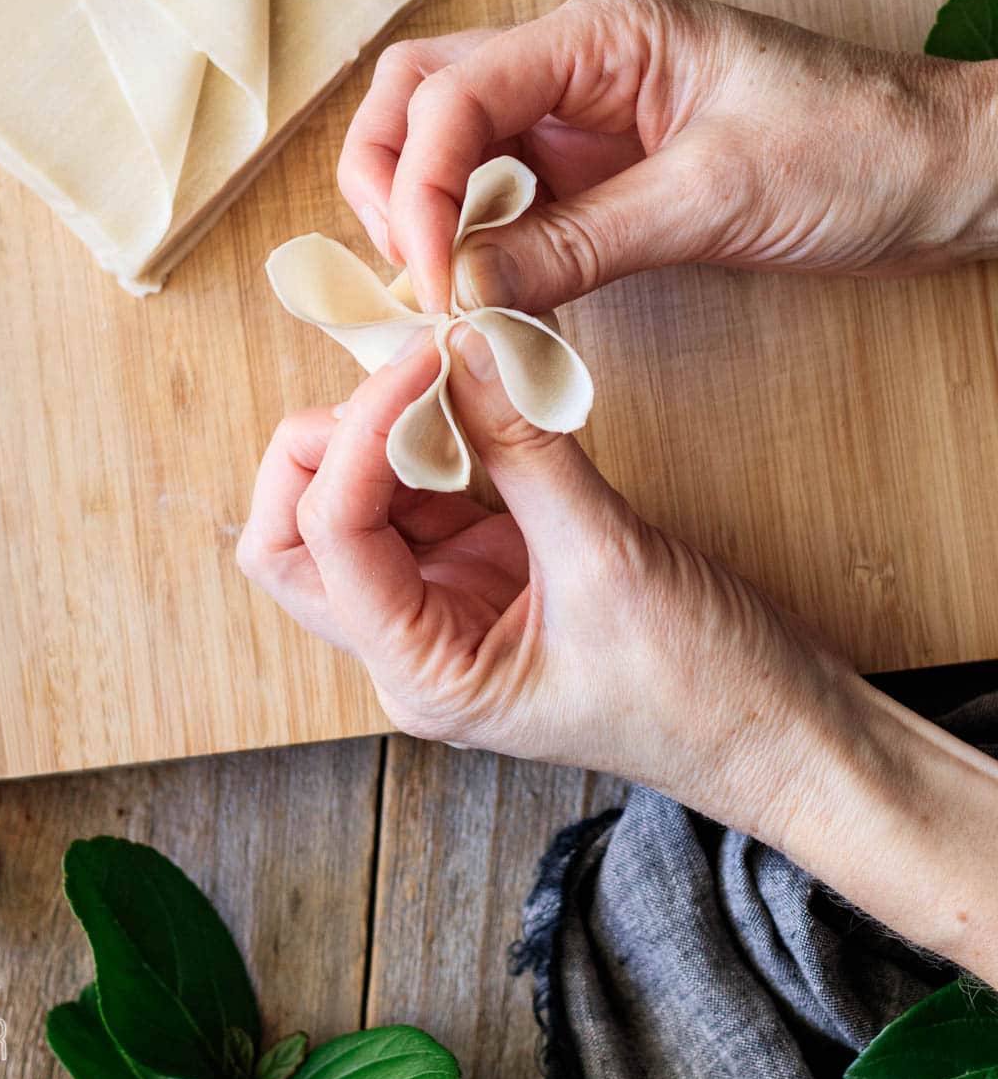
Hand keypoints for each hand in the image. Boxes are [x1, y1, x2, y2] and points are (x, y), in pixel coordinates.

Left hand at [240, 326, 850, 826]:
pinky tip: (480, 396)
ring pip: (352, 504)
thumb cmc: (705, 691)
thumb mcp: (610, 560)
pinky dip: (436, 435)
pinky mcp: (487, 570)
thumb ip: (524, 447)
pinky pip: (424, 491)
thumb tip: (464, 343)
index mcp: (424, 675)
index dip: (360, 434)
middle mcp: (413, 646)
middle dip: (327, 442)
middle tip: (410, 373)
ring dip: (382, 431)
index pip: (328, 538)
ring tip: (449, 370)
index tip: (428, 358)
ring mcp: (445, 607)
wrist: (785, 735)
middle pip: (295, 534)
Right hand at [337, 0, 997, 313]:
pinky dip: (475, 239)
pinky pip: (505, 193)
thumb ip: (575, 245)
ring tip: (438, 290)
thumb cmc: (860, 149)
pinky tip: (485, 290)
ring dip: (421, 210)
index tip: (426, 279)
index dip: (415, 187)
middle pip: (421, 96)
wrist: (948, 172)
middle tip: (406, 275)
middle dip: (387, 180)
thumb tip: (458, 288)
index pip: (454, 93)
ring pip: (450, 142)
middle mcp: (577, 57)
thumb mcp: (713, 199)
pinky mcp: (601, 165)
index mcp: (602, 29)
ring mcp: (583, 110)